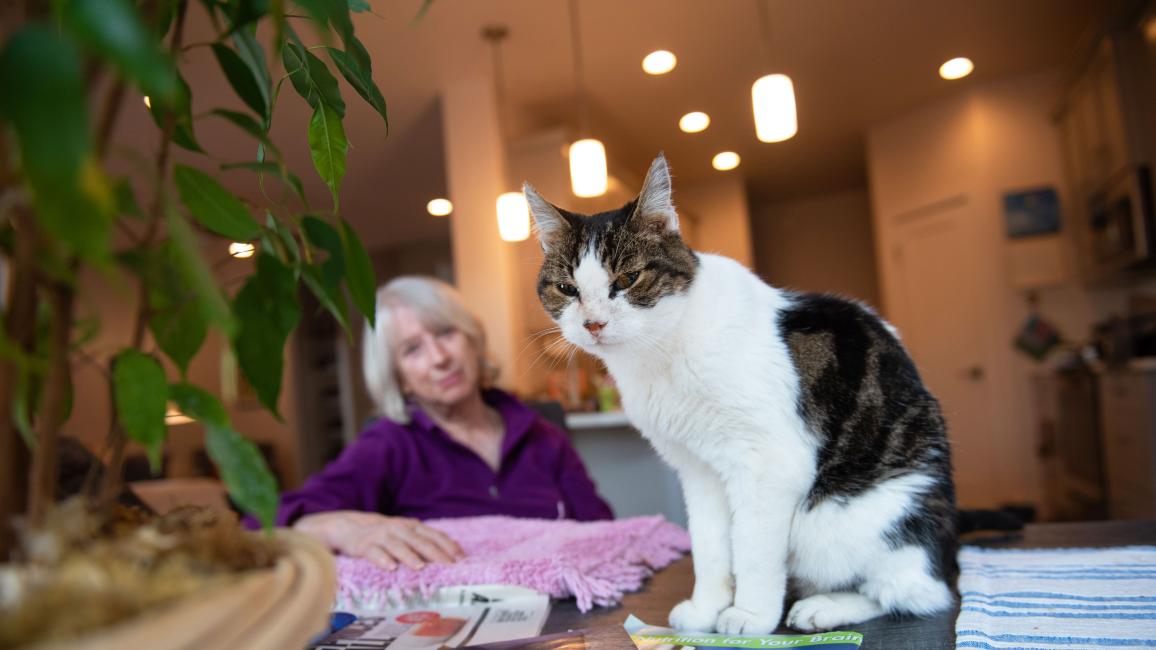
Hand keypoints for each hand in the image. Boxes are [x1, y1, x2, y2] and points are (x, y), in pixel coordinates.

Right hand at [294, 511, 464, 570]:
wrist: (348, 526)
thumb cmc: (383, 535)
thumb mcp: (404, 535)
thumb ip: (423, 543)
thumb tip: (448, 557)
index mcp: (412, 526)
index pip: (434, 535)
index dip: (448, 546)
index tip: (461, 558)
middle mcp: (398, 528)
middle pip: (420, 540)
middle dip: (435, 552)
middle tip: (448, 565)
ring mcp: (381, 535)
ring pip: (398, 545)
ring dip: (409, 555)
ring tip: (420, 567)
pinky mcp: (364, 545)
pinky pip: (374, 552)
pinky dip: (383, 559)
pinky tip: (390, 568)